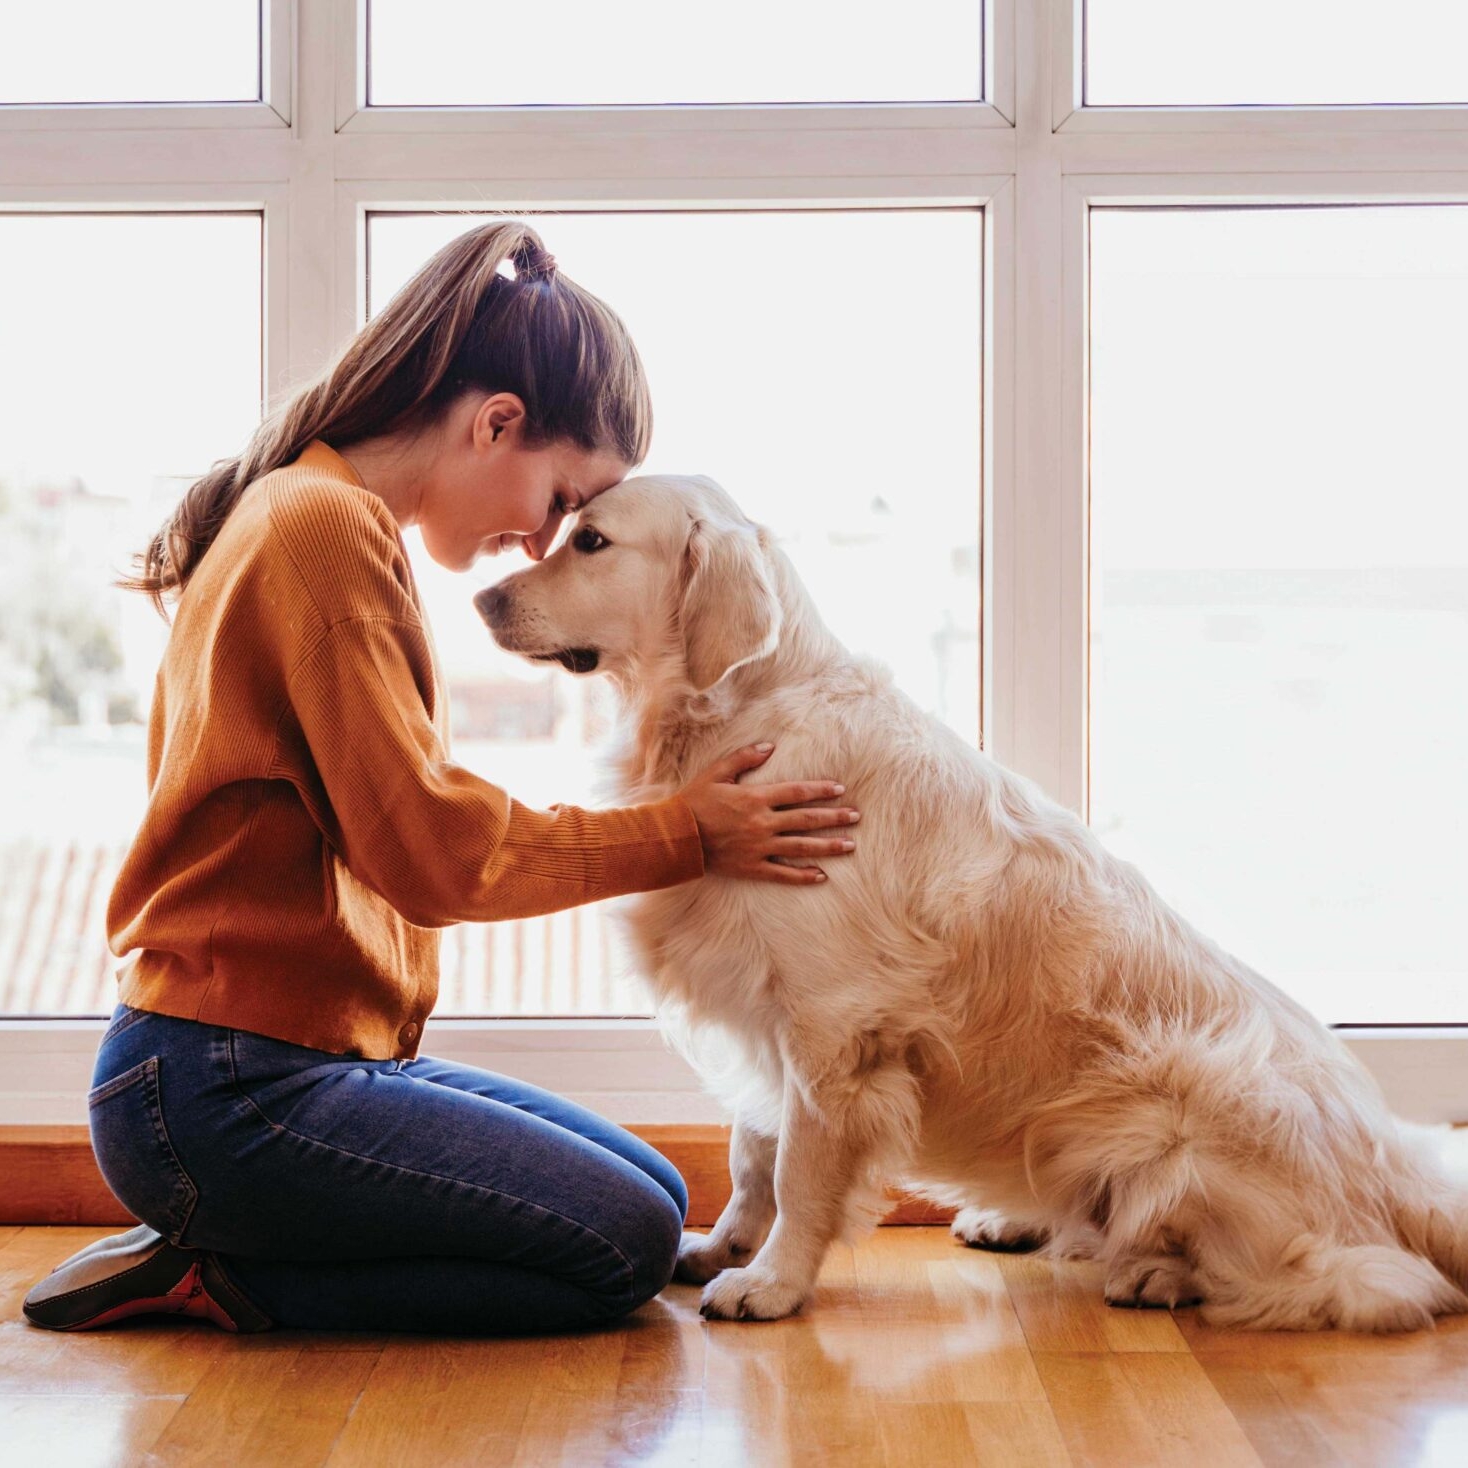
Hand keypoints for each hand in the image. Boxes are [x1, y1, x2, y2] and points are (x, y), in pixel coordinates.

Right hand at [679, 742, 859, 885]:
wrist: (676, 837)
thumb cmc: (694, 802)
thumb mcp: (716, 773)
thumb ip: (743, 758)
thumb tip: (769, 746)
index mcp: (756, 798)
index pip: (797, 792)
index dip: (820, 790)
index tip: (840, 789)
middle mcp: (762, 823)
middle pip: (806, 819)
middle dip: (834, 818)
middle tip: (856, 817)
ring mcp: (759, 847)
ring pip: (801, 846)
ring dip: (828, 846)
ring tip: (850, 845)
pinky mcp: (752, 867)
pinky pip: (783, 873)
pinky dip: (803, 875)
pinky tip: (821, 876)